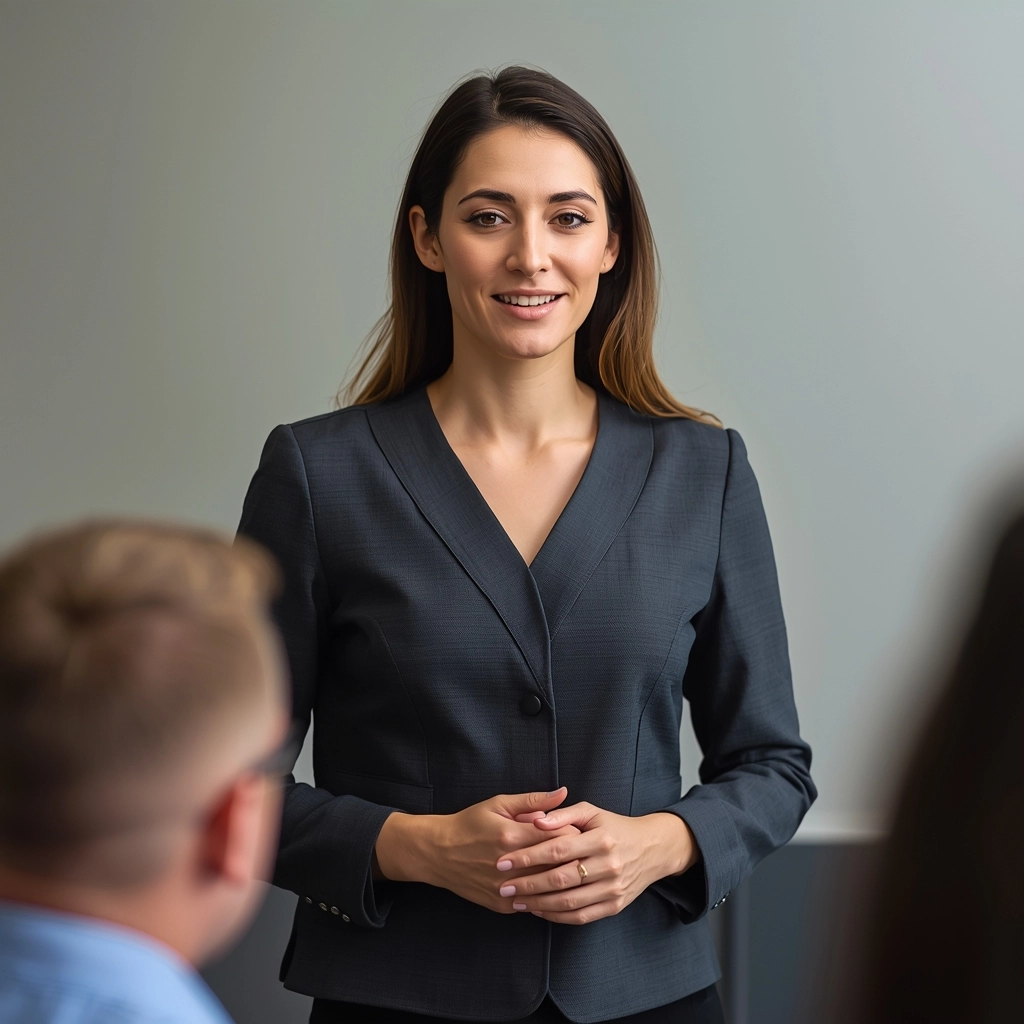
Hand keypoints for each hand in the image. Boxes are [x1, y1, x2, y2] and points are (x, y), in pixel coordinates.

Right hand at [374, 787, 580, 913]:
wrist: (438, 853)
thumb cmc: (469, 823)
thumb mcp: (498, 804)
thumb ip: (533, 800)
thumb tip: (563, 792)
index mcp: (512, 835)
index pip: (560, 837)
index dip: (574, 833)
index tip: (578, 829)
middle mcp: (510, 865)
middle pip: (558, 864)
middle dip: (574, 857)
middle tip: (581, 850)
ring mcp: (506, 888)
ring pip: (549, 888)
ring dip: (563, 879)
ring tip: (570, 868)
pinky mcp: (502, 904)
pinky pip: (534, 904)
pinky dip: (546, 896)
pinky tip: (552, 887)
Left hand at [494, 802, 698, 923]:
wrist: (652, 849)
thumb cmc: (614, 827)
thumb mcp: (592, 812)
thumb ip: (563, 814)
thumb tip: (536, 821)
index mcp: (600, 838)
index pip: (557, 849)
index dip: (528, 856)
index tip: (504, 861)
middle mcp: (608, 865)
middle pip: (560, 879)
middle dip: (528, 884)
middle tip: (504, 886)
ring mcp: (613, 888)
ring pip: (569, 902)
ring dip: (538, 904)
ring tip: (516, 901)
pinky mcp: (615, 905)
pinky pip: (582, 916)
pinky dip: (557, 916)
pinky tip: (539, 911)